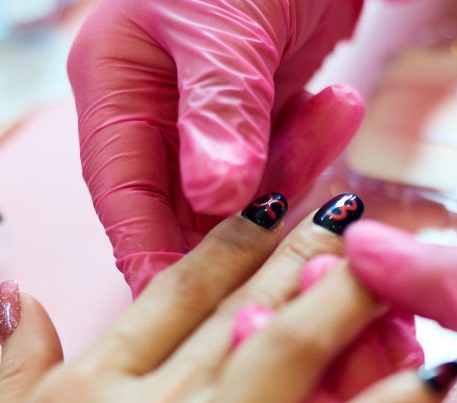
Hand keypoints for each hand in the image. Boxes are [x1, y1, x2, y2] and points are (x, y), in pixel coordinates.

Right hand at [0, 200, 454, 402]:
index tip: (272, 206)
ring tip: (391, 265)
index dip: (231, 243)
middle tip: (349, 212)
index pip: (174, 292)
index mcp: (90, 388)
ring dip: (345, 305)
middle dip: (303, 256)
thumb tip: (19, 297)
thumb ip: (17, 367)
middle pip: (243, 313)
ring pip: (285, 361)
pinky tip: (430, 379)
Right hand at [68, 0, 366, 293]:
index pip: (127, 206)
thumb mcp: (223, 27)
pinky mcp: (258, 117)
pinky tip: (340, 100)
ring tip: (335, 107)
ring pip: (244, 197)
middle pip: (188, 216)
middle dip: (248, 230)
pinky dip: (314, 142)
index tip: (204, 320)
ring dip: (297, 170)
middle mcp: (154, 119)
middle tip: (307, 242)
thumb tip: (215, 200)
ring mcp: (208, 122)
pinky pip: (283, 161)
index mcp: (115, 96)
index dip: (161, 265)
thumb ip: (217, 114)